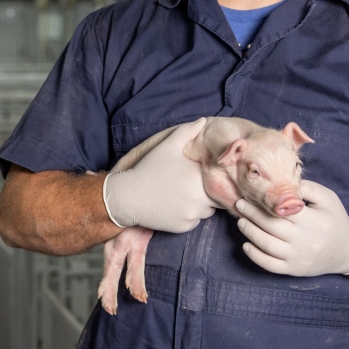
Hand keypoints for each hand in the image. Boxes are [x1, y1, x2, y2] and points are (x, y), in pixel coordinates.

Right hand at [103, 118, 216, 232]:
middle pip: (216, 196)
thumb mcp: (167, 146)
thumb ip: (187, 132)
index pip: (220, 179)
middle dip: (208, 191)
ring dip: (200, 204)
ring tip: (182, 194)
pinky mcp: (184, 227)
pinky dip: (189, 214)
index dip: (213, 175)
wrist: (128, 197)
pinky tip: (174, 205)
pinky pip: (194, 221)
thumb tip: (204, 121)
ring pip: (207, 210)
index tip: (201, 173)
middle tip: (192, 184)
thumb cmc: (148, 169)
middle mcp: (200, 199)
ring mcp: (192, 215)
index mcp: (199, 177)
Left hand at [235, 180, 348, 275]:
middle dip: (251, 214)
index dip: (263, 202)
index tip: (250, 194)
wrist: (347, 250)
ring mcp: (297, 257)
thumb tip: (282, 182)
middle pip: (271, 226)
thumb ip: (307, 188)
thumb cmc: (335, 219)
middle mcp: (304, 240)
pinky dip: (255, 256)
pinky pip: (270, 265)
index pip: (282, 210)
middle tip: (240, 204)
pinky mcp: (293, 270)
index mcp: (313, 221)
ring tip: (241, 221)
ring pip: (267, 245)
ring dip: (250, 232)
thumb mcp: (327, 198)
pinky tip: (246, 245)